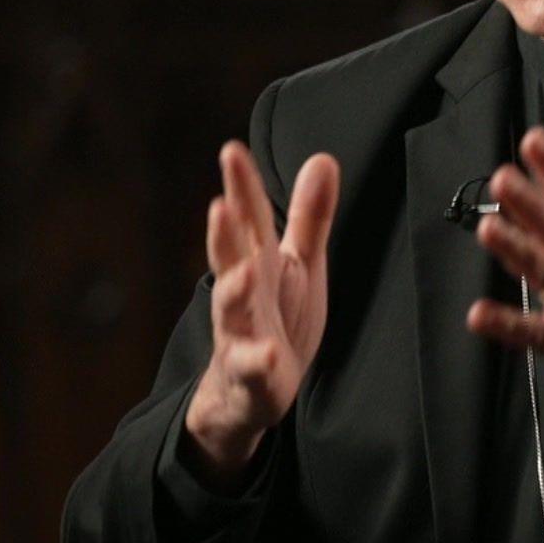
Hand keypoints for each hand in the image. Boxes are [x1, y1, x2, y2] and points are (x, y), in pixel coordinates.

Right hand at [184, 141, 338, 485]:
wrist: (251, 391)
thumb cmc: (277, 317)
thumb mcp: (298, 263)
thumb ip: (310, 215)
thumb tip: (323, 157)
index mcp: (258, 262)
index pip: (250, 219)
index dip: (241, 186)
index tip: (231, 150)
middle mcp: (244, 293)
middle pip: (231, 258)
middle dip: (224, 233)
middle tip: (220, 204)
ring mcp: (242, 334)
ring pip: (232, 310)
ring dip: (235, 291)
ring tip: (244, 273)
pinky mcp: (252, 375)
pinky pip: (252, 368)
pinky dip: (256, 361)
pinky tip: (266, 353)